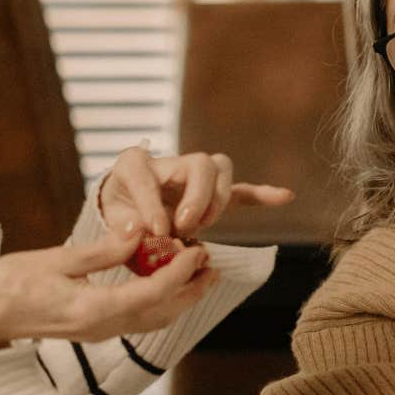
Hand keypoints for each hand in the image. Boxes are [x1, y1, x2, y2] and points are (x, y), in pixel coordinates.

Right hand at [0, 228, 215, 357]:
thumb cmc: (6, 286)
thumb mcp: (54, 259)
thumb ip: (102, 251)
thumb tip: (140, 232)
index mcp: (92, 309)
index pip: (152, 293)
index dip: (180, 274)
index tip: (198, 252)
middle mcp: (101, 327)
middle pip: (161, 313)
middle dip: (192, 291)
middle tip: (212, 265)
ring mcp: (97, 333)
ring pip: (152, 320)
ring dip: (180, 299)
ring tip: (198, 275)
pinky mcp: (92, 330)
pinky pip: (137, 320)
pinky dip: (159, 302)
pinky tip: (163, 284)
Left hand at [98, 146, 293, 239]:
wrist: (123, 212)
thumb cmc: (117, 215)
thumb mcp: (109, 221)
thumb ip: (119, 228)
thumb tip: (139, 231)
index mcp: (134, 164)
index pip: (147, 177)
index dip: (152, 206)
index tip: (157, 232)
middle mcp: (168, 162)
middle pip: (199, 163)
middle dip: (197, 197)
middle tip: (185, 227)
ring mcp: (192, 175)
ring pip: (220, 169)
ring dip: (217, 200)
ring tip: (201, 227)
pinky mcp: (211, 192)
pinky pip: (240, 191)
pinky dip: (261, 194)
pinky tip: (285, 196)